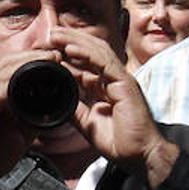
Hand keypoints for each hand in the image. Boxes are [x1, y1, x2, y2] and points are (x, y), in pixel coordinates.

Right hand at [0, 48, 59, 189]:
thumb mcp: (17, 134)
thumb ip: (30, 118)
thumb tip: (50, 111)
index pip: (10, 69)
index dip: (32, 61)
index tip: (54, 61)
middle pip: (7, 63)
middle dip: (33, 56)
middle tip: (56, 54)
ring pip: (4, 69)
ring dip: (28, 62)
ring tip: (49, 59)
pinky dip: (17, 79)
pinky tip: (33, 76)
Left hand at [49, 28, 178, 188]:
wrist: (140, 155)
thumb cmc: (121, 142)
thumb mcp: (88, 123)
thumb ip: (76, 108)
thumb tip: (59, 98)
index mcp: (105, 87)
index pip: (85, 63)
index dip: (67, 54)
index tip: (47, 49)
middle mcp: (114, 79)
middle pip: (91, 51)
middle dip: (69, 40)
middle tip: (49, 34)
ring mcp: (121, 79)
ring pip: (97, 51)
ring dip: (75, 41)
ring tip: (56, 35)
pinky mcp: (125, 83)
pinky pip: (104, 63)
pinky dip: (87, 54)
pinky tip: (70, 49)